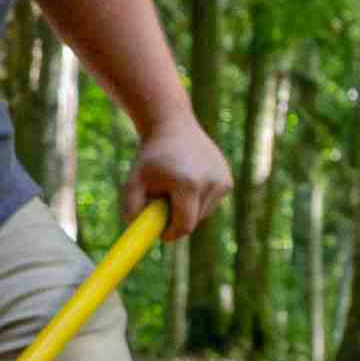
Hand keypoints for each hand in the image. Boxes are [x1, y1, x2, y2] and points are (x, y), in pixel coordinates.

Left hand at [131, 114, 232, 236]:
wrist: (173, 126)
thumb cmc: (150, 157)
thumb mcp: (133, 183)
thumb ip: (132, 211)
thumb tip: (141, 234)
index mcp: (188, 184)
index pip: (184, 225)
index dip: (170, 233)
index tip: (160, 233)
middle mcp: (211, 183)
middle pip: (194, 221)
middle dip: (176, 218)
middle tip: (161, 203)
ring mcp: (223, 181)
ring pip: (203, 213)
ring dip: (187, 208)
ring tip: (175, 186)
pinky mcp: (228, 181)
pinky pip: (210, 203)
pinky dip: (197, 200)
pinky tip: (188, 180)